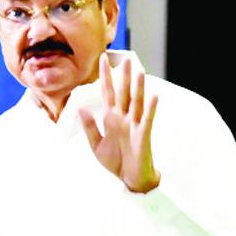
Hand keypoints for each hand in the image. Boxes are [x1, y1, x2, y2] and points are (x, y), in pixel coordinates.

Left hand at [79, 54, 159, 192]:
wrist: (129, 178)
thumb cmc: (115, 161)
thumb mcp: (96, 145)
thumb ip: (89, 126)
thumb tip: (81, 108)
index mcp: (110, 118)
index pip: (107, 92)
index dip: (105, 76)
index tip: (102, 59)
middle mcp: (123, 117)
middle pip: (123, 92)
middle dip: (124, 76)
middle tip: (126, 57)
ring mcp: (134, 124)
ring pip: (136, 102)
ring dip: (138, 87)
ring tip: (140, 71)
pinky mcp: (143, 135)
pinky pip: (147, 119)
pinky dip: (150, 108)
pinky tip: (154, 95)